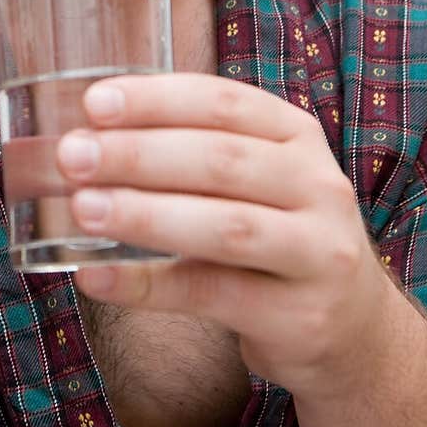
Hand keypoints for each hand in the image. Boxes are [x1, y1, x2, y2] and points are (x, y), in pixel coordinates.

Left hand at [56, 74, 394, 398]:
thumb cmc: (276, 233)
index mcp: (296, 136)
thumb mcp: (257, 177)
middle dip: (139, 155)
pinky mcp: (301, 316)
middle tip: (72, 157)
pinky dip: (147, 286)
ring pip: (225, 227)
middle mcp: (318, 186)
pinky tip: (96, 277)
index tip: (94, 103)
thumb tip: (86, 135)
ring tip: (81, 209)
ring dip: (145, 215)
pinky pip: (213, 296)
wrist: (354, 327)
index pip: (224, 102)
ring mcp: (318, 253)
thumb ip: (191, 151)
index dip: (157, 99)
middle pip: (221, 161)